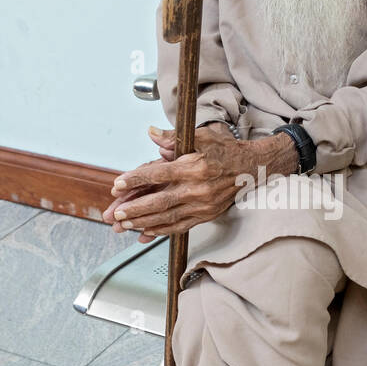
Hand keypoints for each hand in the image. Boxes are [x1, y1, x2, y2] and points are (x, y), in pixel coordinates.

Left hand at [101, 123, 251, 241]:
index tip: (118, 184)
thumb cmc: (225, 150)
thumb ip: (172, 137)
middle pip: (160, 202)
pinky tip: (144, 232)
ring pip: (167, 218)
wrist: (251, 168)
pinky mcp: (205, 216)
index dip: (136, 179)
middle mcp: (198, 189)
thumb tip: (150, 133)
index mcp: (194, 167)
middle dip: (135, 209)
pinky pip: (179, 227)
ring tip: (123, 225)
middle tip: (115, 213)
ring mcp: (202, 205)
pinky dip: (160, 231)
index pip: (159, 174)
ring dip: (143, 222)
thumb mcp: (201, 136)